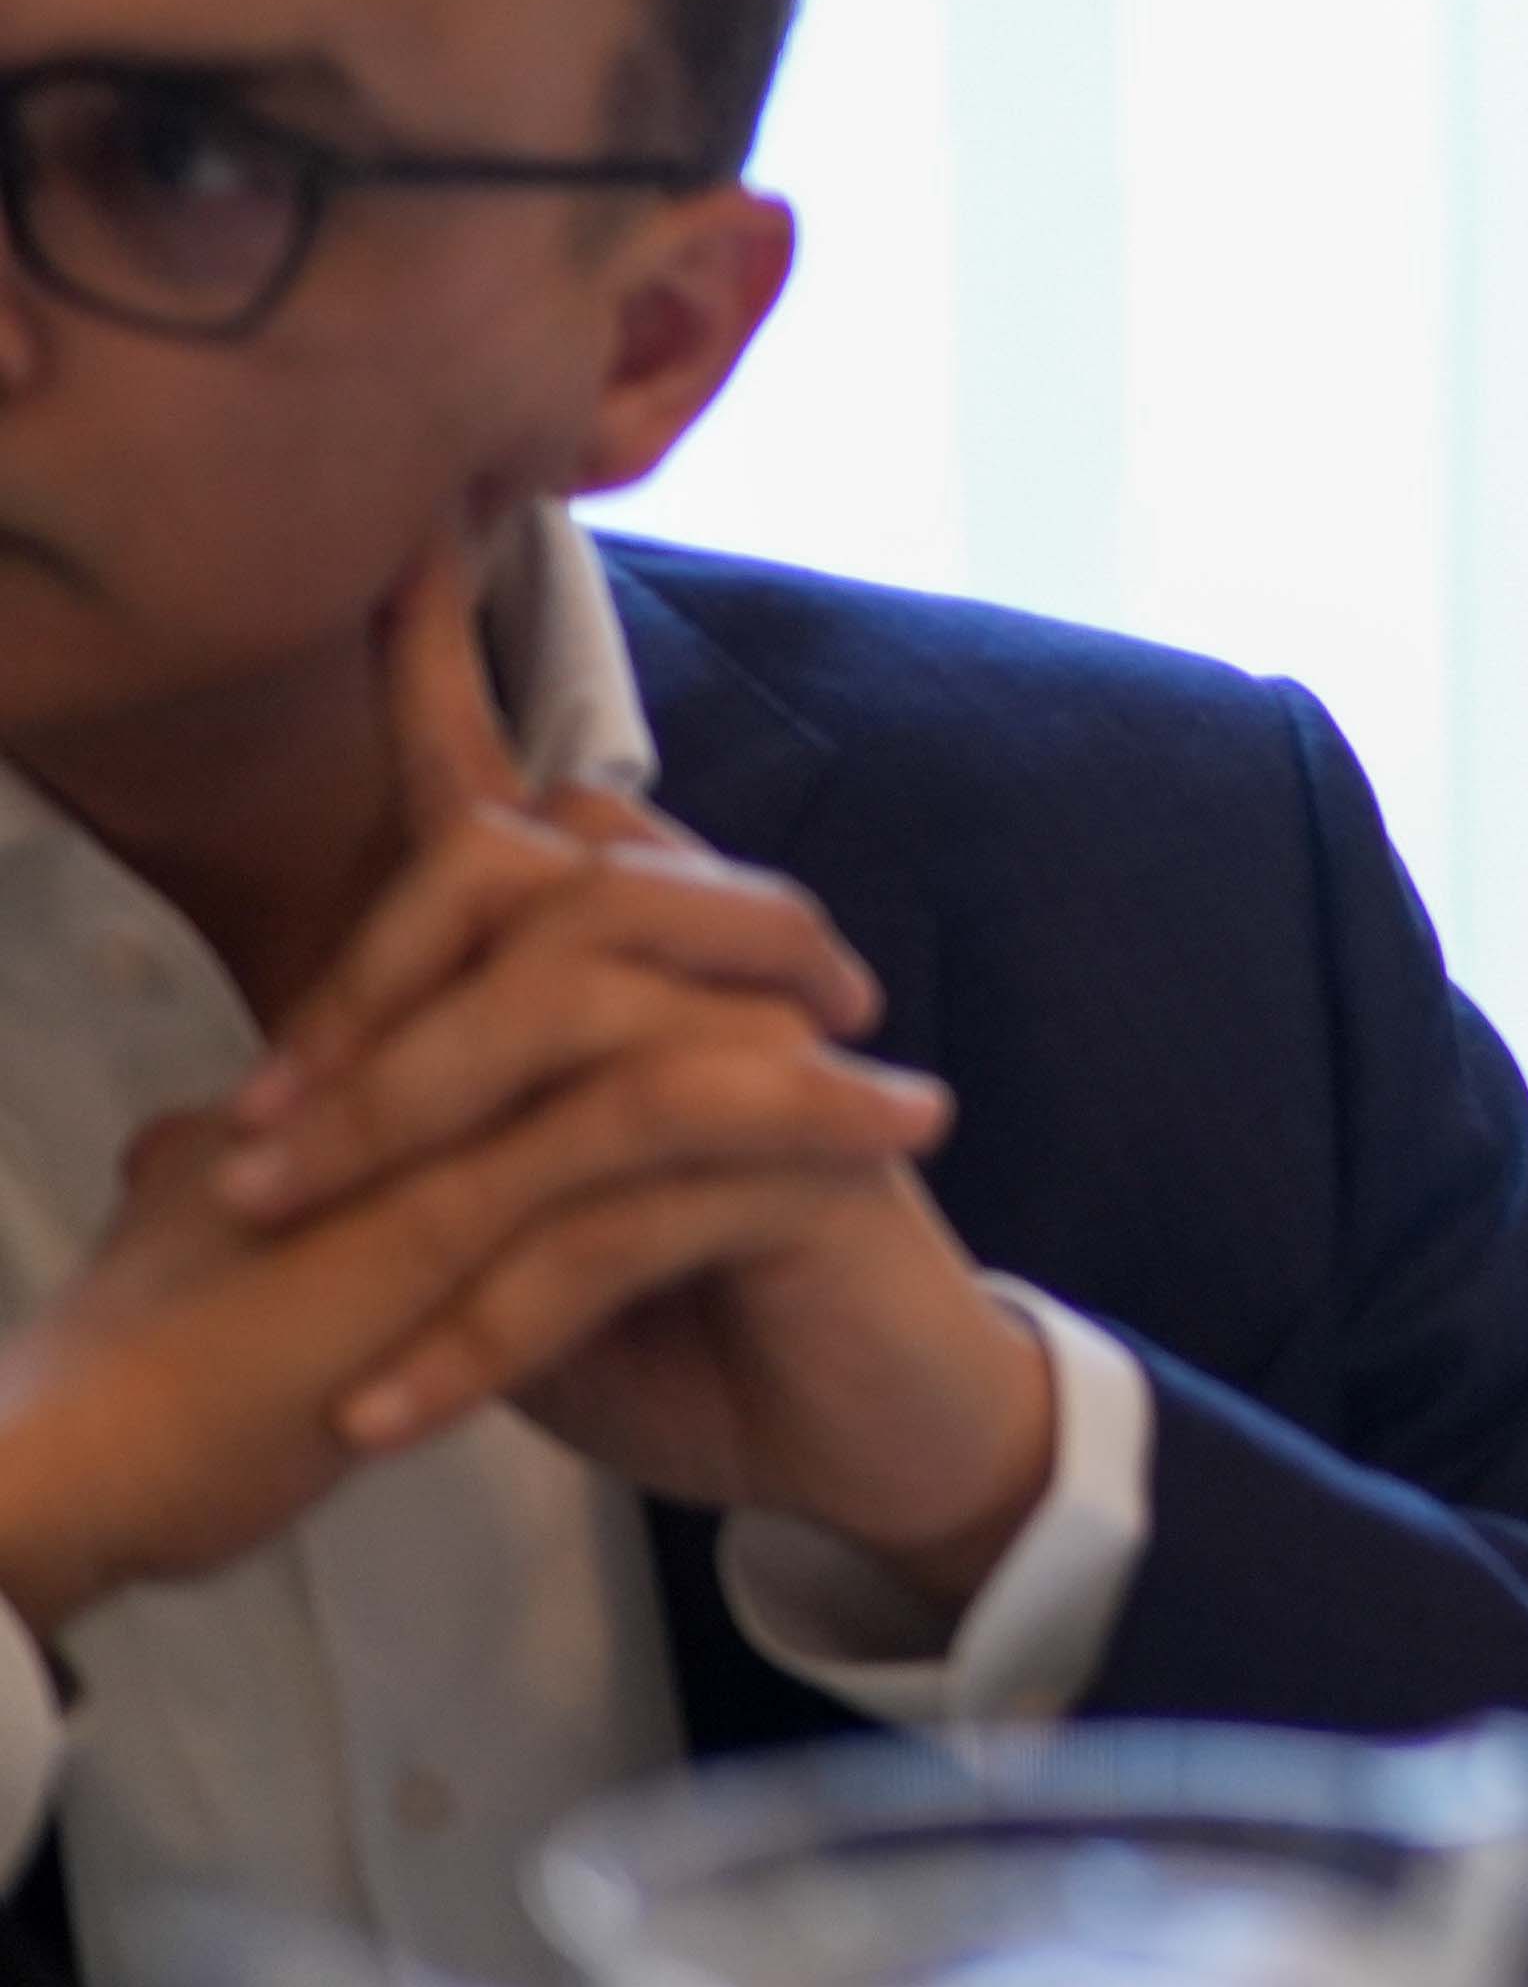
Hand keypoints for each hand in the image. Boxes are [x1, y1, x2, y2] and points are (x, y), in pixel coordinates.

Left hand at [202, 536, 1053, 1608]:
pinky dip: (479, 1328)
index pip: (531, 817)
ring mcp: (790, 1059)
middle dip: (369, 1014)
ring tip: (286, 1256)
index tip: (405, 552)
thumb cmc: (683, 1317)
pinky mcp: (820, 1173)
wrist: (869, 1434)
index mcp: (649, 964)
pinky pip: (614, 1220)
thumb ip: (402, 1143)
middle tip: (249, 1151)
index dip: (463, 681)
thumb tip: (200, 1134)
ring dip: (408, 1152)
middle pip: (539, 903)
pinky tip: (390, 1414)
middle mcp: (728, 977)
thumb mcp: (506, 1220)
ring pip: (578, 1042)